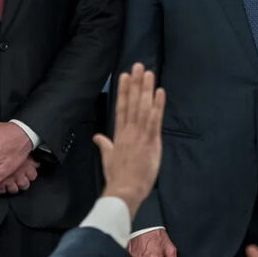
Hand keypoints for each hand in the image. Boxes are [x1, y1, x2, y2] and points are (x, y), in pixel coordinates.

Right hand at [97, 65, 165, 211]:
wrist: (124, 190)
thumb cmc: (117, 177)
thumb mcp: (108, 158)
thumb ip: (105, 145)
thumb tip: (98, 137)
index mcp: (119, 134)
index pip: (121, 107)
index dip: (123, 91)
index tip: (124, 76)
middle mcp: (129, 131)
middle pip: (132, 103)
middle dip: (135, 84)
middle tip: (138, 66)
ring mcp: (140, 135)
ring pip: (143, 107)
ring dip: (146, 89)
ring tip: (149, 73)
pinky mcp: (151, 141)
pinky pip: (155, 120)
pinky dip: (158, 105)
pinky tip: (160, 92)